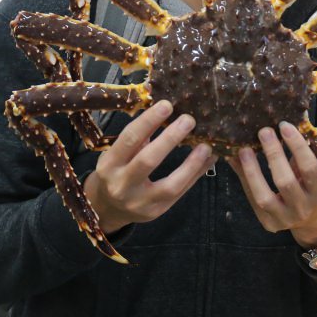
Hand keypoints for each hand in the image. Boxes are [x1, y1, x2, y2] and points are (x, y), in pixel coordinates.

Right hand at [83, 100, 215, 235]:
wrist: (109, 208)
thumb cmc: (116, 171)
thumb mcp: (116, 153)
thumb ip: (137, 135)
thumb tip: (161, 104)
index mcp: (109, 164)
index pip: (130, 139)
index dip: (148, 121)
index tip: (167, 105)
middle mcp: (122, 185)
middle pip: (148, 161)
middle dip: (170, 138)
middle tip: (189, 120)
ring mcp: (140, 202)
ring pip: (170, 185)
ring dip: (191, 164)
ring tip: (206, 146)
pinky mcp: (156, 212)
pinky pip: (180, 193)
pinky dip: (195, 175)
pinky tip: (207, 160)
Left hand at [228, 122, 316, 248]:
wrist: (316, 220)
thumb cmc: (316, 186)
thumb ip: (303, 151)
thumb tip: (285, 120)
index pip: (309, 168)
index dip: (297, 146)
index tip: (285, 126)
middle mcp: (303, 208)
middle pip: (285, 182)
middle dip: (273, 154)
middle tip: (263, 131)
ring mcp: (284, 219)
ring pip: (263, 196)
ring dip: (252, 170)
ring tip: (243, 149)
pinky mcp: (268, 223)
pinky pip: (253, 200)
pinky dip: (244, 179)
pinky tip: (236, 161)